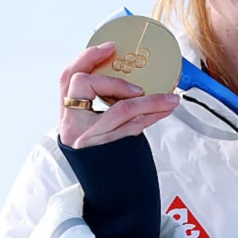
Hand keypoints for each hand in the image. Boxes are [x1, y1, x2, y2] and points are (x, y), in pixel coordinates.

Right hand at [58, 41, 179, 148]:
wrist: (107, 190)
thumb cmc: (99, 152)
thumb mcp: (88, 125)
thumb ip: (97, 102)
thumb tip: (123, 74)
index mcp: (67, 112)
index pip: (68, 77)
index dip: (88, 57)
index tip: (111, 47)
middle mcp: (72, 123)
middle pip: (85, 85)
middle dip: (115, 80)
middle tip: (139, 87)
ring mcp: (88, 137)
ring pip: (119, 108)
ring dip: (150, 100)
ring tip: (170, 99)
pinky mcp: (108, 149)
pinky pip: (133, 127)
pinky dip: (152, 115)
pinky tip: (165, 110)